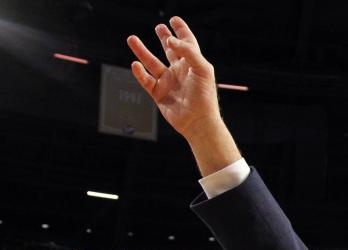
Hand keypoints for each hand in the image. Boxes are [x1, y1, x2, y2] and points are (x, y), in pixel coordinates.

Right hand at [127, 17, 220, 141]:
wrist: (198, 121)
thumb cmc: (205, 96)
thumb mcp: (202, 68)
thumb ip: (188, 51)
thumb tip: (171, 40)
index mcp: (193, 64)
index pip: (187, 43)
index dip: (181, 31)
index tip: (174, 20)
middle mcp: (180, 72)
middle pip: (170, 50)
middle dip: (165, 38)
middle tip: (159, 27)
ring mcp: (169, 82)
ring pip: (152, 63)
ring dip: (142, 51)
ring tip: (132, 38)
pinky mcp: (159, 94)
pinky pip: (146, 80)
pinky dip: (139, 72)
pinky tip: (135, 64)